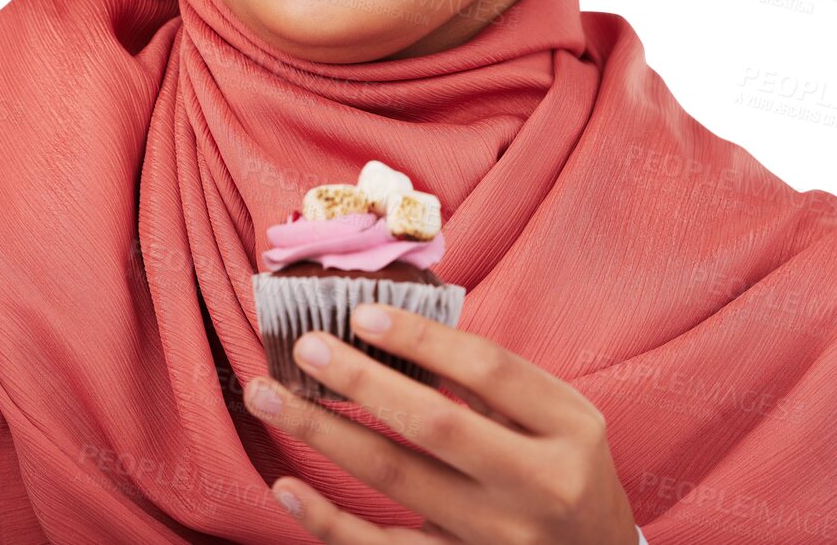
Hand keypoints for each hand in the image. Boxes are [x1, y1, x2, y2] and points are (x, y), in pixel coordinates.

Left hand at [244, 303, 638, 543]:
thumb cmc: (566, 468)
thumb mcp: (559, 416)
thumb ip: (494, 381)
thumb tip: (394, 329)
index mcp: (568, 429)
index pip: (488, 370)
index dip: (421, 338)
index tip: (361, 313)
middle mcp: (538, 486)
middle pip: (435, 424)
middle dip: (362, 381)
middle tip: (305, 346)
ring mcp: (498, 538)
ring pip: (397, 481)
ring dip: (323, 435)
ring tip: (268, 396)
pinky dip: (329, 521)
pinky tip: (286, 487)